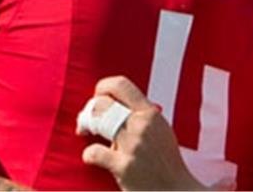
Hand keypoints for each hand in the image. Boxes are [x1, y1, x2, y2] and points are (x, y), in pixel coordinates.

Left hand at [78, 76, 204, 190]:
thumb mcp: (161, 131)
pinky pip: (94, 152)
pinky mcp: (124, 166)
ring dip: (86, 126)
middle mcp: (142, 125)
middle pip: (102, 102)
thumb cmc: (167, 164)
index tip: (97, 97)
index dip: (103, 87)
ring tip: (85, 133)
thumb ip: (142, 116)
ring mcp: (133, 145)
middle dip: (88, 110)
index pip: (121, 85)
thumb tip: (117, 106)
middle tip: (85, 122)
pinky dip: (88, 155)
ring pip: (97, 121)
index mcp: (151, 114)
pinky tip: (92, 158)